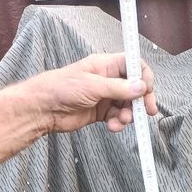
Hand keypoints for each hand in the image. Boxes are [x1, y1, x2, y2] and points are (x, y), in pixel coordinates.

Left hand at [23, 53, 156, 134]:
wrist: (44, 109)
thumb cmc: (60, 88)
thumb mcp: (93, 85)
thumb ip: (119, 87)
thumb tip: (141, 87)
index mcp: (105, 65)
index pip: (132, 65)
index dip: (143, 76)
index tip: (148, 89)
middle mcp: (107, 80)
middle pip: (134, 88)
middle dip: (141, 100)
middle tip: (147, 111)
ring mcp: (105, 96)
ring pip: (127, 105)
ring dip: (128, 115)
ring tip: (121, 121)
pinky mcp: (101, 112)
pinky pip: (118, 117)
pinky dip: (118, 123)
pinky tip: (112, 126)